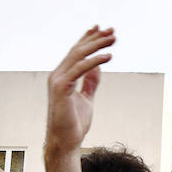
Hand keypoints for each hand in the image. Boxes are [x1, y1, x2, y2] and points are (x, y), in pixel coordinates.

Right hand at [45, 26, 115, 155]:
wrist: (66, 141)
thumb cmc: (74, 124)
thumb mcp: (86, 99)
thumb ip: (90, 82)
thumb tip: (98, 67)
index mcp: (62, 76)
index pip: (76, 53)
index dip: (88, 39)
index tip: (102, 29)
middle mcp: (57, 75)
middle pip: (78, 50)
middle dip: (95, 38)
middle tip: (112, 31)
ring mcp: (57, 80)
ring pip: (78, 55)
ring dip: (97, 45)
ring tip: (113, 39)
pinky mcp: (61, 88)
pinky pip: (80, 69)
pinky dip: (94, 61)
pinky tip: (108, 56)